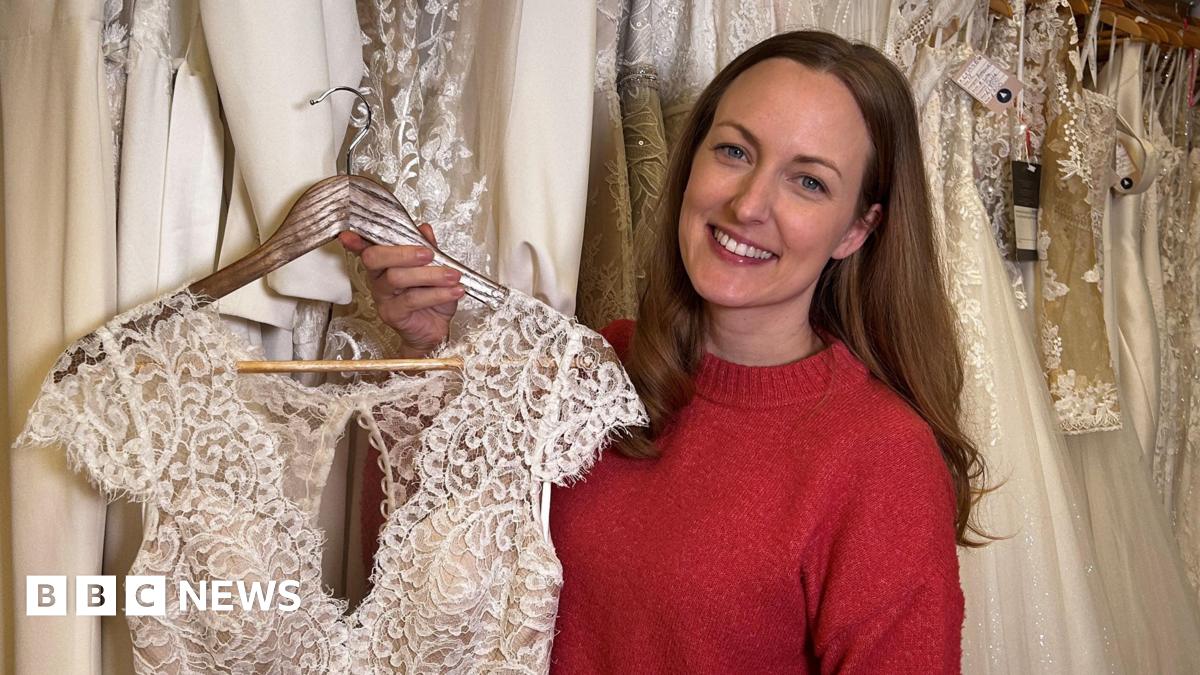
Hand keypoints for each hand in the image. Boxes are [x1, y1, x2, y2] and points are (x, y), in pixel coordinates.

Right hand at [338, 223, 462, 357]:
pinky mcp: (392, 314)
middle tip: (429, 254)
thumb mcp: (435, 268)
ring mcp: (383, 297)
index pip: (367, 248)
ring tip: (452, 276)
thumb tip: (424, 229)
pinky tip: (454, 291)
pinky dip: (437, 294)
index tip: (349, 235)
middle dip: (403, 253)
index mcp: (384, 263)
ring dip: (430, 275)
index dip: (357, 240)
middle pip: (376, 258)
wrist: (436, 328)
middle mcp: (378, 278)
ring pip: (397, 278)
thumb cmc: (431, 296)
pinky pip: (412, 299)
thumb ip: (427, 247)